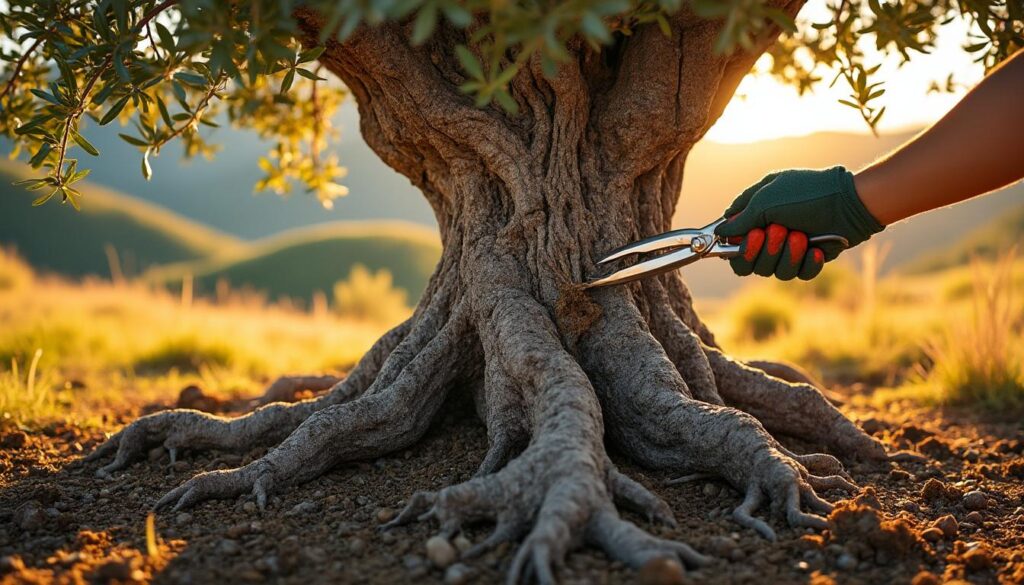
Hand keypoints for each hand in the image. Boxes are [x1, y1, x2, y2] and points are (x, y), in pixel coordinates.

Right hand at [715, 166, 884, 279]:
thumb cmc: (805, 193)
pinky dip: (806, 263)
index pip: (731, 244)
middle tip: (779, 231)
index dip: (737, 247)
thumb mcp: (767, 199)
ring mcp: (787, 249)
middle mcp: (768, 235)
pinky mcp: (807, 260)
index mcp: (754, 217)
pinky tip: (815, 249)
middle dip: (764, 250)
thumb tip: (720, 232)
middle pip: (749, 264)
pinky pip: (798, 274)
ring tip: (801, 236)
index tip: (751, 236)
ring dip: (787, 254)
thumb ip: (741, 219)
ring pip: (773, 271)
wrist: (848, 201)